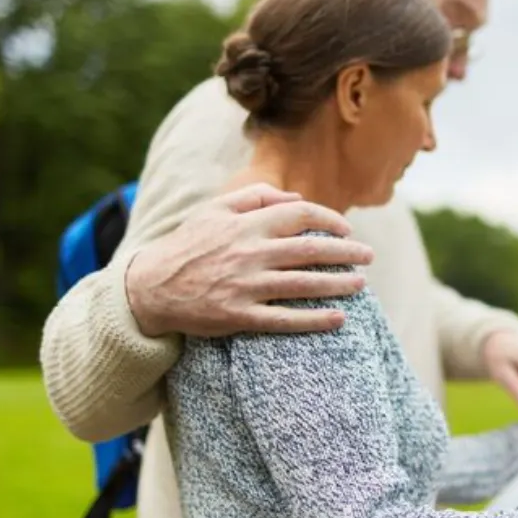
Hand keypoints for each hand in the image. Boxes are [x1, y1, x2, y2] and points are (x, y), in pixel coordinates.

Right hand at [125, 183, 373, 337]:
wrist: (149, 287)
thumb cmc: (188, 244)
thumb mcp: (215, 209)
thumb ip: (256, 198)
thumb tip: (296, 198)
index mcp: (247, 225)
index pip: (301, 215)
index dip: (330, 221)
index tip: (348, 230)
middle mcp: (250, 253)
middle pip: (311, 250)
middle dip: (347, 252)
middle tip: (368, 257)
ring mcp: (245, 286)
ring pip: (304, 284)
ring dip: (338, 284)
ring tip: (360, 284)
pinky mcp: (239, 316)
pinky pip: (284, 319)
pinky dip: (314, 319)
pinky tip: (338, 318)